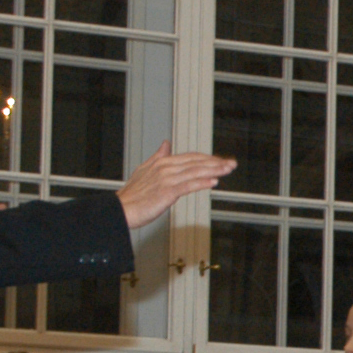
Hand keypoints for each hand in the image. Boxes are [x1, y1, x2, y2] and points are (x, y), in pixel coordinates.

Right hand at [114, 142, 236, 230]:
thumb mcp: (145, 170)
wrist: (121, 209)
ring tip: (227, 170)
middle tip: (231, 164)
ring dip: (213, 170)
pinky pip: (188, 185)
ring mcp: (166, 179)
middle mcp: (165, 168)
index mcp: (161, 162)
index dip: (207, 158)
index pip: (190, 157)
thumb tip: (166, 144)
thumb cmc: (133, 194)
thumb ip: (158, 156)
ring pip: (195, 172)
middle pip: (196, 162)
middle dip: (216, 163)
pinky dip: (201, 183)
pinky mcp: (167, 192)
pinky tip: (213, 182)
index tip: (221, 161)